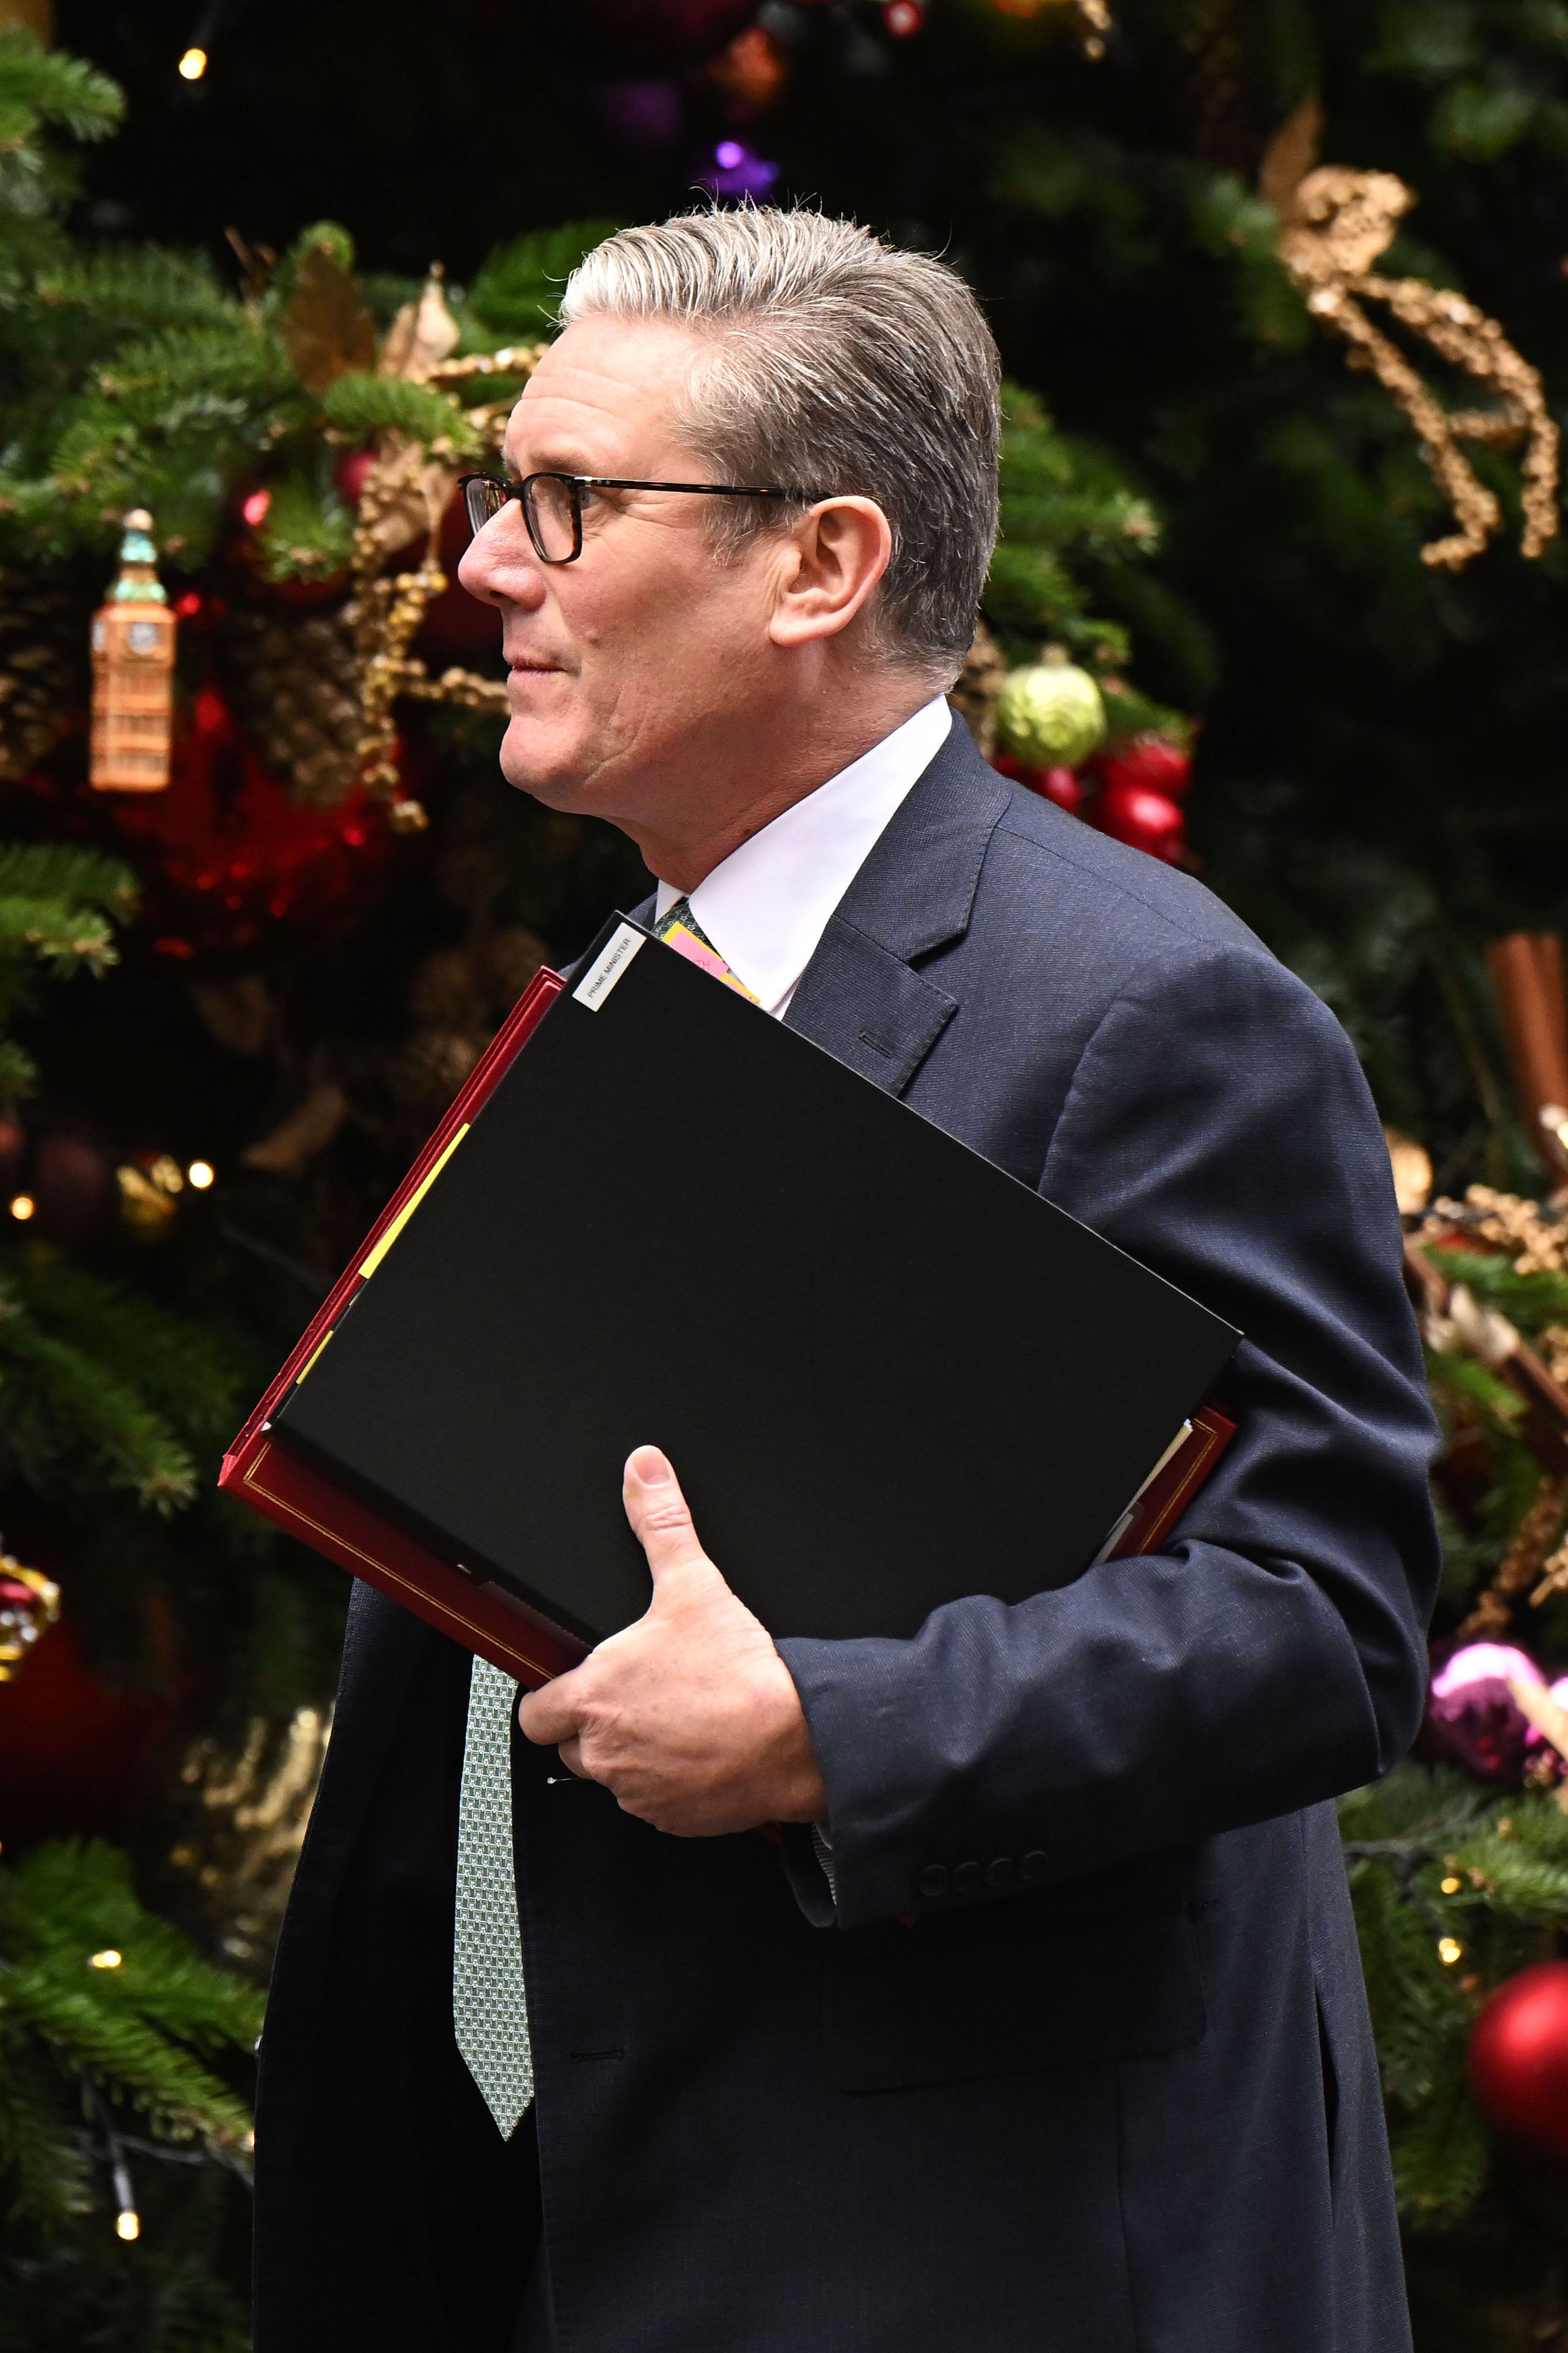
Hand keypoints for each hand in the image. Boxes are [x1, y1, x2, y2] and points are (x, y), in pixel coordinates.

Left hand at [517, 1446, 827, 1835]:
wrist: (795, 1736)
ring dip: (632, 1755)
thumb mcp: (692, 1583)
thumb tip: (644, 1472)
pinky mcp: (669, 1819)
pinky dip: (668, 1784)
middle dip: (595, 1726)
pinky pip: (653, 1804)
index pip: (534, 1713)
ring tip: (674, 1721)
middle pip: (570, 1746)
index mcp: (592, 1697)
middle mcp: (603, 1752)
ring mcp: (635, 1791)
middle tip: (638, 1699)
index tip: (576, 1688)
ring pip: (613, 1777)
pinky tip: (698, 1752)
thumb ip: (660, 1523)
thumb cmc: (738, 1672)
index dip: (551, 1698)